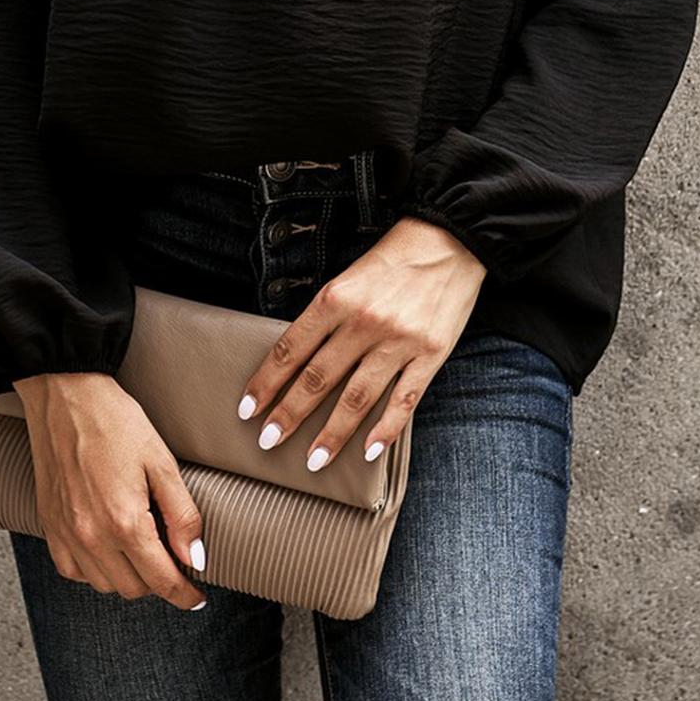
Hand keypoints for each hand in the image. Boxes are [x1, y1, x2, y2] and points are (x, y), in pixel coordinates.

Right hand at [13, 372, 209, 610]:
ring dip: (127, 577)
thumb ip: (182, 514)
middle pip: (133, 589)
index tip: (196, 597)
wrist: (65, 396)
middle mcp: (92, 536)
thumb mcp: (161, 461)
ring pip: (103, 584)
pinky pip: (73, 570)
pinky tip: (107, 548)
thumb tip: (195, 558)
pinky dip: (94, 570)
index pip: (161, 580)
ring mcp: (67, 534)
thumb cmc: (115, 421)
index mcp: (125, 521)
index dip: (184, 594)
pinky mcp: (50, 525)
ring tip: (142, 550)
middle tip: (172, 560)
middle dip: (158, 582)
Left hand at [234, 217, 486, 470]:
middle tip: (266, 441)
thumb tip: (298, 358)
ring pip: (357, 397)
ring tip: (313, 460)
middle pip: (318, 378)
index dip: (266, 382)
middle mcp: (364, 321)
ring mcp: (399, 341)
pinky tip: (368, 452)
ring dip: (332, 434)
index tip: (248, 408)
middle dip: (289, 414)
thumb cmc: (395, 258)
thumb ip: (327, 314)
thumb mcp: (349, 276)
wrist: (451, 240)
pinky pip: (404, 400)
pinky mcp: (430, 354)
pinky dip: (386, 430)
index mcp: (336, 297)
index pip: (291, 349)